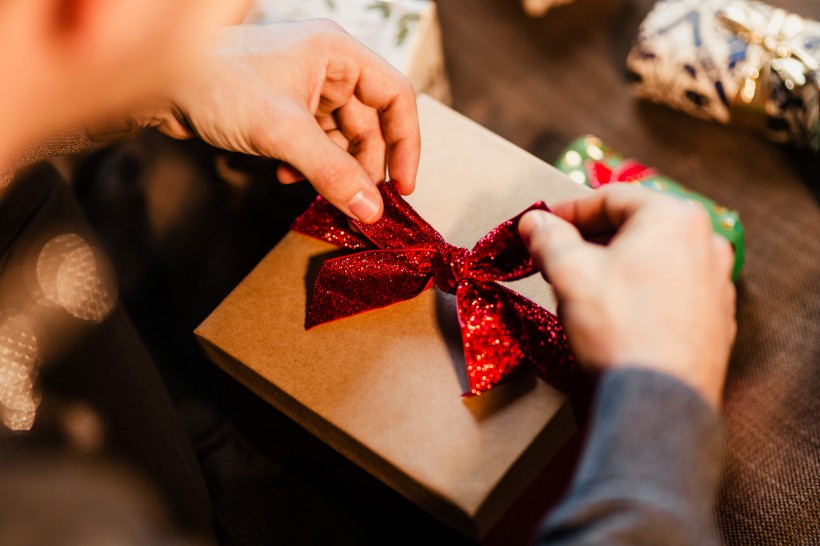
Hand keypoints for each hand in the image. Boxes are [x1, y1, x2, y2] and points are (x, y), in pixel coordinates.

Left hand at [138, 21, 420, 222]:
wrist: (157, 86)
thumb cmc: (215, 84)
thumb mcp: (282, 132)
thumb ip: (332, 173)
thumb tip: (371, 210)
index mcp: (337, 54)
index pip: (396, 97)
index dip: (405, 143)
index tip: (402, 186)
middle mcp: (327, 67)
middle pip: (370, 124)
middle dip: (363, 167)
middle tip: (360, 204)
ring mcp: (305, 88)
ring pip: (341, 138)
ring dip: (332, 170)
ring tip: (312, 188)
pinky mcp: (285, 108)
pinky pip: (315, 143)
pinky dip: (308, 165)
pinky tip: (285, 177)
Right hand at [519, 185, 736, 408]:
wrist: (657, 400)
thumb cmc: (618, 328)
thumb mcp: (569, 273)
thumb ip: (549, 238)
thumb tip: (534, 222)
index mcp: (675, 218)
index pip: (611, 198)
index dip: (568, 210)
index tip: (541, 224)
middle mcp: (707, 243)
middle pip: (636, 227)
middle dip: (592, 238)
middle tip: (557, 254)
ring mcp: (717, 283)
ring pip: (654, 259)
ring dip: (616, 264)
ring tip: (583, 285)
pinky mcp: (716, 319)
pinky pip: (671, 290)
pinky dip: (641, 292)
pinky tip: (616, 314)